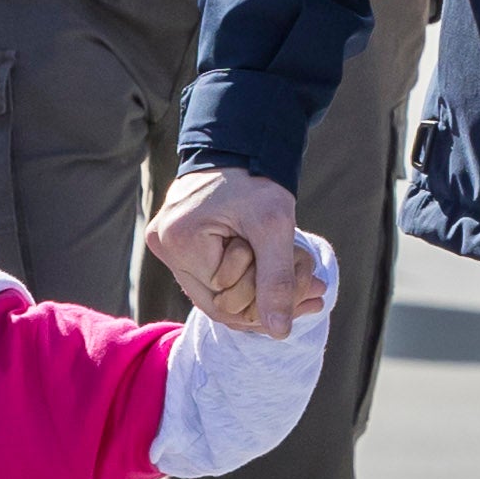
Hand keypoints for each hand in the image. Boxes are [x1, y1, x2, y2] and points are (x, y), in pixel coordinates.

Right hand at [146, 166, 310, 330]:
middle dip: (268, 294)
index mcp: (178, 239)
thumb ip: (275, 280)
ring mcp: (169, 246)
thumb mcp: (274, 226)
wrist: (241, 146)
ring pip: (220, 295)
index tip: (304, 277)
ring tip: (308, 279)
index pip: (225, 299)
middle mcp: (164, 245)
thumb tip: (279, 332)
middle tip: (315, 283)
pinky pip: (216, 279)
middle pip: (220, 303)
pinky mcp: (181, 245)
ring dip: (263, 290)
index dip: (265, 295)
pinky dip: (251, 279)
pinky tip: (289, 276)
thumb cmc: (256, 179)